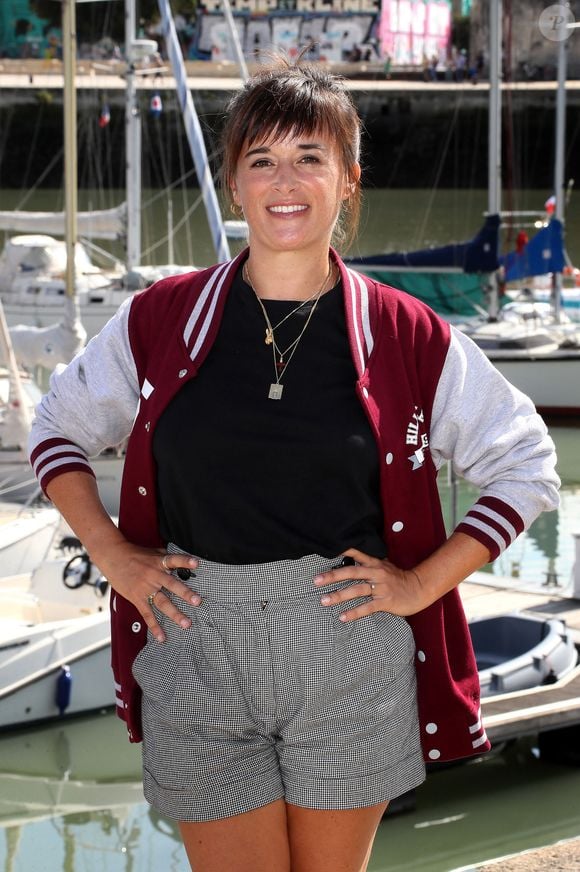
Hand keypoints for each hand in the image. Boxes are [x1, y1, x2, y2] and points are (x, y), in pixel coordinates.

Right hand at [95, 541, 199, 641]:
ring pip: (162, 602)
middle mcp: (153, 575)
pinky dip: (154, 626)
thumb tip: (180, 561)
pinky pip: (147, 614)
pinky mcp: (137, 598)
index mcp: (158, 562)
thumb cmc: (133, 553)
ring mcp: (145, 588)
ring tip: (186, 623)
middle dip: (185, 593)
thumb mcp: (152, 552)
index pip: (174, 560)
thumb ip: (165, 557)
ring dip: (175, 613)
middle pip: (171, 585)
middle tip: (197, 601)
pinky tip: (162, 636)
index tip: (196, 564)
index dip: (185, 561)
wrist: (112, 557)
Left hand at [313, 547, 428, 621]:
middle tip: (316, 580)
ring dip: (339, 596)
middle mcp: (376, 573)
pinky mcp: (385, 602)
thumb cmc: (399, 579)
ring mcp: (380, 588)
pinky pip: (367, 608)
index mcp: (375, 564)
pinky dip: (354, 613)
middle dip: (333, 576)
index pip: (357, 554)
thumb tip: (353, 559)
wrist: (419, 588)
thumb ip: (370, 564)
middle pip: (351, 572)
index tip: (327, 551)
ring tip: (324, 600)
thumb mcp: (385, 567)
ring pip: (356, 590)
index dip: (343, 552)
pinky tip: (342, 617)